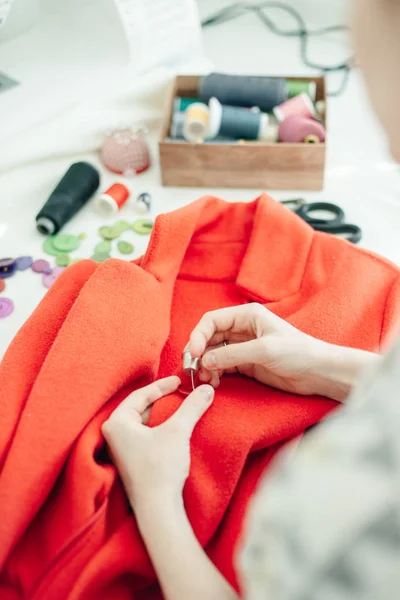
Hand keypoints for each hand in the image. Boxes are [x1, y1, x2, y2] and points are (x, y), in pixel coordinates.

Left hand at [102, 377, 213, 508]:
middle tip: (182, 391)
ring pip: (144, 421)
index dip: (162, 385)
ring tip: (183, 407)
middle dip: (163, 399)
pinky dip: (161, 427)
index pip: (140, 394)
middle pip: (141, 407)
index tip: (180, 380)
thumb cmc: (160, 468)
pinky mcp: (132, 460)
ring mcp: (122, 449)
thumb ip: (192, 407)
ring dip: (164, 414)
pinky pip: (146, 435)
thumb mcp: (178, 431)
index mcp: (116, 423)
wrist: (158, 510)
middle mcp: (114, 434)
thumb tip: (206, 389)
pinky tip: (177, 428)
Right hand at [188, 303, 374, 400]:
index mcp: (247, 315)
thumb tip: (206, 360)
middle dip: (199, 353)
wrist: (319, 373)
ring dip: (206, 366)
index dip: (199, 335)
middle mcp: (242, 328)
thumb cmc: (298, 353)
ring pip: (213, 353)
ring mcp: (243, 347)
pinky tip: (215, 383)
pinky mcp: (246, 364)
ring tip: (206, 380)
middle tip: (193, 370)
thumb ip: (232, 354)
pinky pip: (222, 366)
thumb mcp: (264, 351)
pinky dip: (215, 374)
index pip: (212, 320)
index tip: (195, 354)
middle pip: (209, 337)